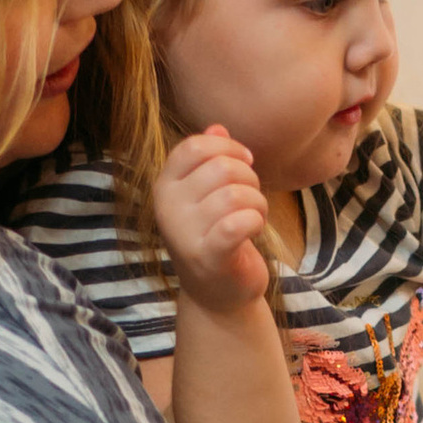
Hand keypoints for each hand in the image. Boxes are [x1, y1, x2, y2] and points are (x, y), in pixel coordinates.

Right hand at [153, 125, 273, 311]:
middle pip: (221, 167)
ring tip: (254, 217)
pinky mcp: (208, 257)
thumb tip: (217, 127)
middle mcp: (168, 208)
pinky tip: (254, 228)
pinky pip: (239, 223)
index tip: (246, 162)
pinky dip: (256, 220)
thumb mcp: (208, 194)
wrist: (217, 294)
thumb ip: (211, 159)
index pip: (195, 146)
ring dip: (258, 203)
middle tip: (252, 199)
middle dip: (250, 178)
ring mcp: (185, 234)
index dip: (228, 148)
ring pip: (237, 194)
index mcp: (165, 186)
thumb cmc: (216, 235)